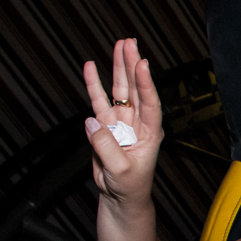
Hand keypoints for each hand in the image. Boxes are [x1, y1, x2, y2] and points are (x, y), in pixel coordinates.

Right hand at [83, 39, 163, 205]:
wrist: (120, 196)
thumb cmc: (130, 186)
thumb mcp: (121, 170)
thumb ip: (106, 147)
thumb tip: (92, 123)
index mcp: (150, 133)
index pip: (150, 103)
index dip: (146, 84)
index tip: (142, 63)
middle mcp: (137, 123)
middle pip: (135, 88)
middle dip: (132, 65)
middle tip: (129, 43)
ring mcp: (121, 122)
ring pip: (119, 90)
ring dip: (117, 68)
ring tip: (118, 45)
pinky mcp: (105, 126)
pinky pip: (99, 101)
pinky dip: (94, 85)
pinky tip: (90, 68)